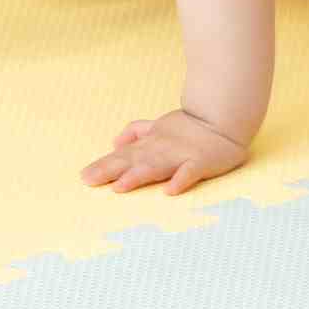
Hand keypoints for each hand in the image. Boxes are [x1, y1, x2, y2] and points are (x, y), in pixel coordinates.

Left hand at [82, 107, 249, 194]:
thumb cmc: (189, 126)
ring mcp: (180, 156)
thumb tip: (114, 143)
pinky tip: (169, 192)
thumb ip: (137, 133)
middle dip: (110, 170)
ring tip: (119, 187)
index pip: (123, 156)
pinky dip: (180, 181)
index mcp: (150, 143)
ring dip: (137, 176)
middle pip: (132, 161)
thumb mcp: (158, 126)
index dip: (104, 165)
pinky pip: (190, 172)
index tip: (84, 177)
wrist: (224, 117)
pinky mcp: (201, 162)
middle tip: (89, 181)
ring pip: (156, 166)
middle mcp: (161, 150)